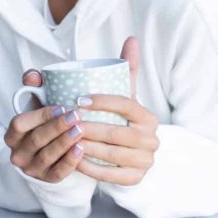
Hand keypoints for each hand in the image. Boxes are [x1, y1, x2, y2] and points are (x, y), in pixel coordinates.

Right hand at [4, 70, 85, 182]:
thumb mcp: (37, 104)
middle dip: (56, 127)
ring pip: (47, 156)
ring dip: (64, 142)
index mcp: (12, 134)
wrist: (51, 151)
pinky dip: (70, 162)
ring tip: (81, 130)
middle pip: (36, 140)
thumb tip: (33, 75)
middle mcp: (18, 153)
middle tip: (76, 116)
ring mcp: (32, 169)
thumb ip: (34, 86)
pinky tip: (81, 149)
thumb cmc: (45, 122)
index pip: (19, 124)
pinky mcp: (47, 179)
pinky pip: (58, 173)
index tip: (60, 107)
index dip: (39, 115)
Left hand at [75, 36, 158, 185]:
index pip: (127, 104)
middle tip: (66, 121)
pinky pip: (111, 176)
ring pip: (112, 155)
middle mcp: (151, 139)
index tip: (78, 99)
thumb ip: (125, 69)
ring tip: (66, 139)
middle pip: (117, 132)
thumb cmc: (121, 119)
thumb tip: (131, 38)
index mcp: (148, 117)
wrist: (132, 153)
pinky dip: (91, 169)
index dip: (103, 101)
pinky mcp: (136, 180)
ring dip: (87, 147)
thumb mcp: (125, 95)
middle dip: (89, 127)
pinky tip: (74, 160)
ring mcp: (145, 162)